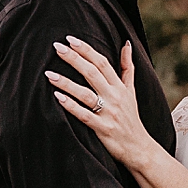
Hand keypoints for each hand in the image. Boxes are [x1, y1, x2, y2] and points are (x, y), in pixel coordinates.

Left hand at [49, 37, 157, 168]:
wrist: (138, 148)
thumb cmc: (131, 118)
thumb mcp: (131, 91)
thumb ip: (127, 68)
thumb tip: (127, 44)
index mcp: (119, 86)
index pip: (102, 63)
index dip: (86, 50)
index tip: (70, 39)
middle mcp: (114, 97)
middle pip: (92, 73)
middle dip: (74, 59)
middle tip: (56, 47)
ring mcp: (108, 113)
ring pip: (86, 94)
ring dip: (67, 83)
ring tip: (49, 74)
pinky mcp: (102, 129)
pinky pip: (84, 115)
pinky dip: (71, 106)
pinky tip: (57, 97)